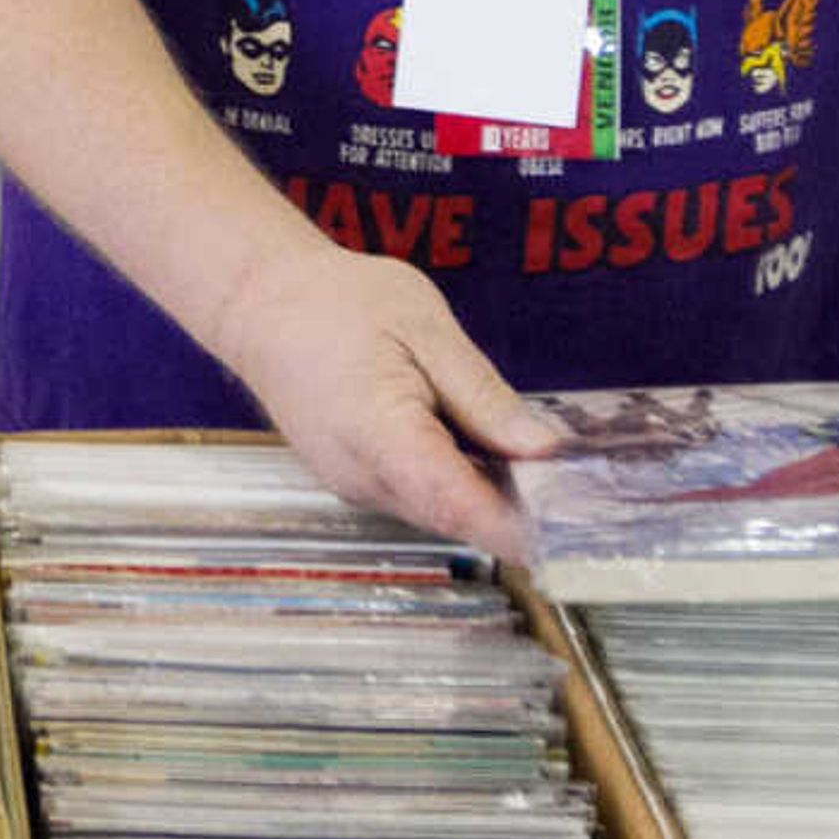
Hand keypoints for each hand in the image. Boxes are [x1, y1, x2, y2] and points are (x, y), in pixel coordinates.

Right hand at [211, 236, 560, 560]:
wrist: (262, 306)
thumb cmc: (340, 304)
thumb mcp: (426, 328)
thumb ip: (484, 396)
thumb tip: (545, 449)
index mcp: (379, 432)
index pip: (456, 502)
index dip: (515, 527)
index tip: (568, 534)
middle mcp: (362, 476)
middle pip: (453, 516)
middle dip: (514, 513)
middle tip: (577, 492)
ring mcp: (354, 485)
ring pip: (437, 513)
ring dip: (486, 500)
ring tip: (536, 468)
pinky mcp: (354, 482)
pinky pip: (417, 498)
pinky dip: (456, 486)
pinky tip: (482, 455)